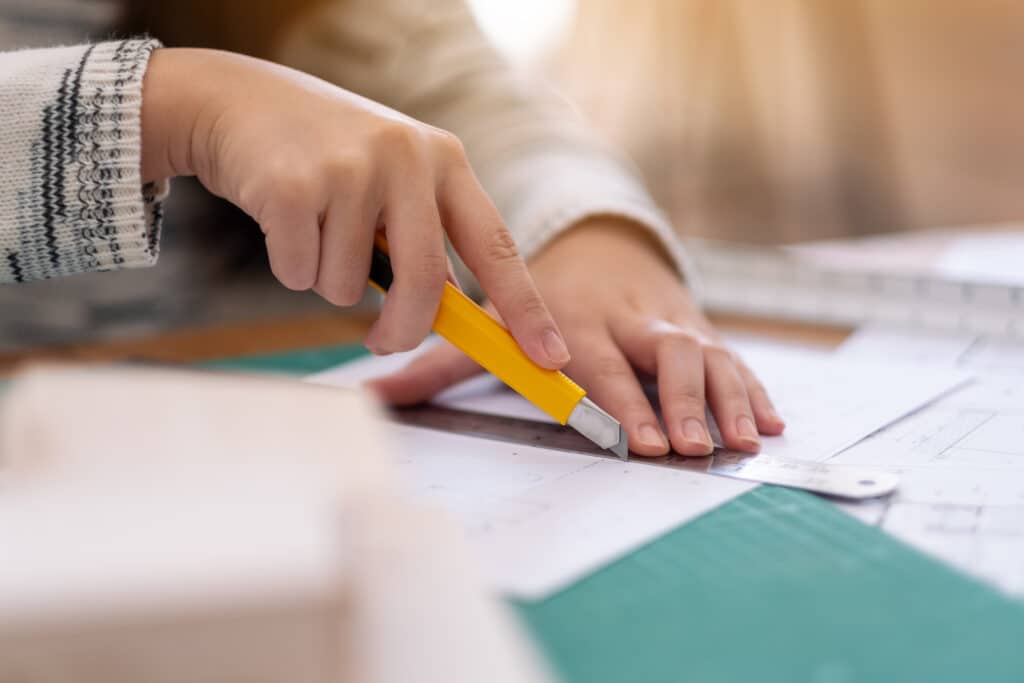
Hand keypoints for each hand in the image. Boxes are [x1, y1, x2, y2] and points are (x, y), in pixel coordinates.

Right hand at [139, 48, 568, 367]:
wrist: (239, 101)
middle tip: (383, 342)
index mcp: (445, 160)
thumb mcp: (395, 178)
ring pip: (348, 287)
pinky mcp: (292, 186)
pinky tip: (283, 219)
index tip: (550, 358)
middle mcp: (406, 157)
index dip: (526, 309)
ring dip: (328, 280)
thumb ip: (426, 238)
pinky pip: (300, 274)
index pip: (497, 247)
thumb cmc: (328, 154)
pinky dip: (290, 266)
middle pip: (424, 283)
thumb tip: (451, 315)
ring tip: (315, 227)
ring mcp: (349, 169)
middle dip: (403, 328)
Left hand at [369, 219, 784, 456]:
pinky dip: (754, 388)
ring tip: (743, 441)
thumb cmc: (542, 293)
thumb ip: (440, 362)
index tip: (638, 439)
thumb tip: (372, 393)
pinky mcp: (699, 327)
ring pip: (708, 355)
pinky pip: (734, 356)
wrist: (599, 243)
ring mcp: (670, 320)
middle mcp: (628, 317)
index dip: (622, 402)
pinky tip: (769, 423)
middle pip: (663, 356)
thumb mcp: (493, 317)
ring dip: (728, 399)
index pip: (600, 362)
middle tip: (691, 447)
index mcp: (577, 316)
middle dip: (682, 401)